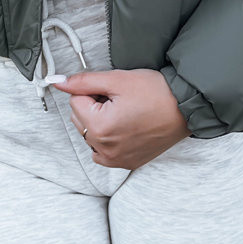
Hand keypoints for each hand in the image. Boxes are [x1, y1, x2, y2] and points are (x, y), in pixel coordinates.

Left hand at [53, 69, 191, 169]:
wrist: (185, 108)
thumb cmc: (155, 92)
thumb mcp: (116, 80)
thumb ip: (83, 81)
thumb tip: (57, 81)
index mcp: (99, 128)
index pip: (75, 101)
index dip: (92, 90)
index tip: (111, 89)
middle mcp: (105, 149)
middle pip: (80, 119)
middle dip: (93, 105)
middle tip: (118, 98)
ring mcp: (116, 159)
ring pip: (89, 135)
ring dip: (99, 122)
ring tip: (123, 111)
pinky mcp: (127, 163)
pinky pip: (102, 152)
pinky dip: (107, 138)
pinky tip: (124, 126)